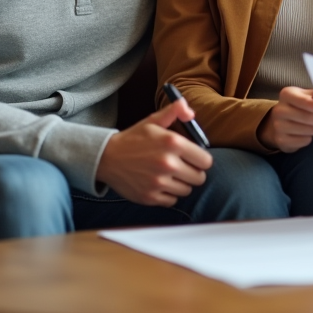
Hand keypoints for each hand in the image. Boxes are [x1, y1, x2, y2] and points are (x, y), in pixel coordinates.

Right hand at [96, 99, 212, 206]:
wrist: (106, 157)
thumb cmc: (133, 139)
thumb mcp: (153, 120)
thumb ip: (175, 111)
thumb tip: (191, 112)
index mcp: (173, 143)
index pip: (206, 161)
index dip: (201, 159)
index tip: (193, 158)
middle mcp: (168, 164)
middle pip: (199, 178)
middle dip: (193, 172)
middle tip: (182, 167)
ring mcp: (159, 182)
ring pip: (187, 190)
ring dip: (181, 184)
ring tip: (169, 175)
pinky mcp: (150, 197)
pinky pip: (172, 201)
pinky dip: (168, 194)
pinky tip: (160, 184)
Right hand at [258, 86, 312, 152]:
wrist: (280, 123)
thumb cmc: (299, 107)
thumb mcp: (306, 97)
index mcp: (287, 94)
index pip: (305, 101)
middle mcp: (279, 110)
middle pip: (308, 117)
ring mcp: (278, 126)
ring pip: (308, 130)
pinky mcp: (281, 140)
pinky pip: (304, 141)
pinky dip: (309, 138)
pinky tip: (305, 134)